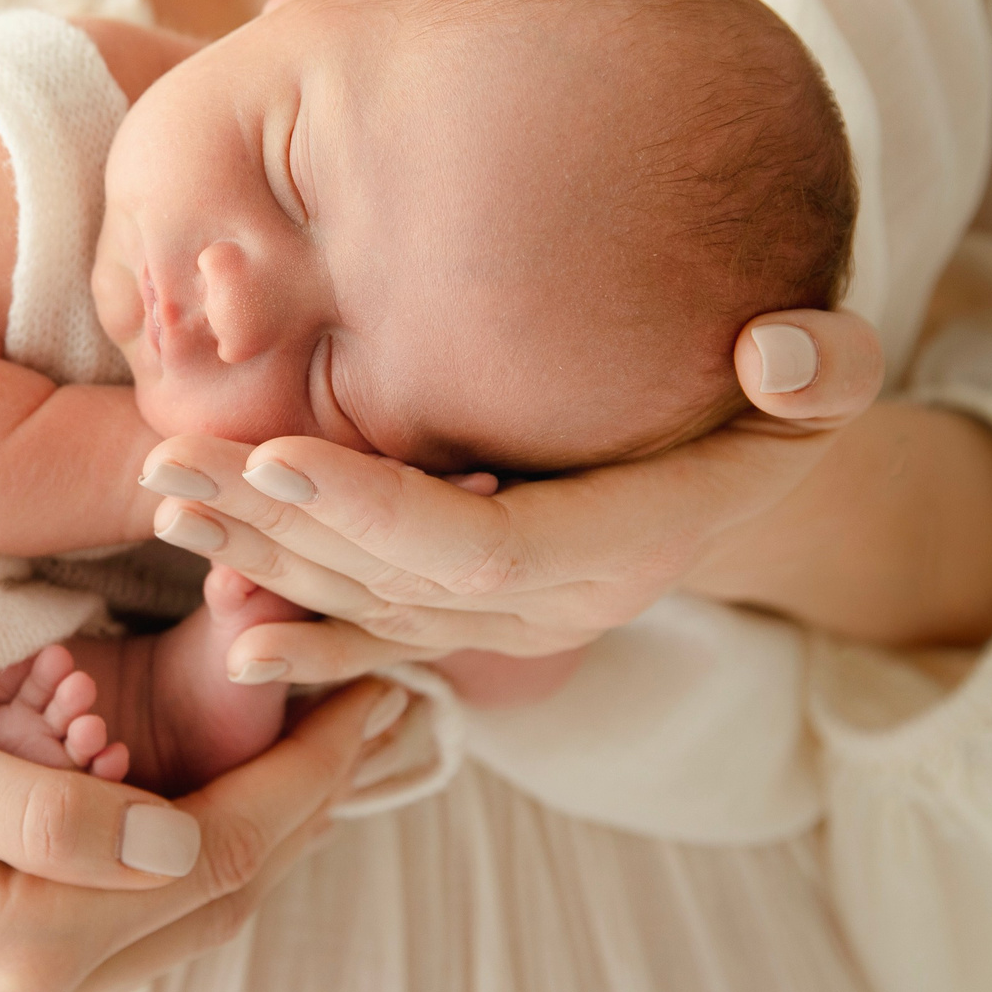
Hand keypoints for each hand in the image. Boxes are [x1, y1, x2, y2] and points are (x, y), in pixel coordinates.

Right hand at [0, 642, 399, 991]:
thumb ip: (35, 800)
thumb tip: (176, 839)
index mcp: (7, 951)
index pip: (213, 858)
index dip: (312, 775)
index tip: (386, 689)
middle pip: (211, 904)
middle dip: (302, 803)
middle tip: (368, 699)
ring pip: (168, 932)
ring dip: (243, 839)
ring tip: (307, 740)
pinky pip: (106, 944)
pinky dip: (167, 872)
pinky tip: (190, 798)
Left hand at [133, 310, 883, 682]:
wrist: (747, 465)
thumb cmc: (779, 396)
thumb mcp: (825, 374)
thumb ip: (823, 366)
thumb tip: (786, 352)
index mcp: (623, 546)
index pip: (476, 547)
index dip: (372, 509)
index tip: (270, 451)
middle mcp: (555, 603)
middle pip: (392, 584)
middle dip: (275, 528)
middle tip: (167, 466)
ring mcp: (510, 624)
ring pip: (367, 609)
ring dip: (261, 563)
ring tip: (166, 505)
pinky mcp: (474, 619)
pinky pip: (379, 639)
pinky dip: (304, 635)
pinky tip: (226, 625)